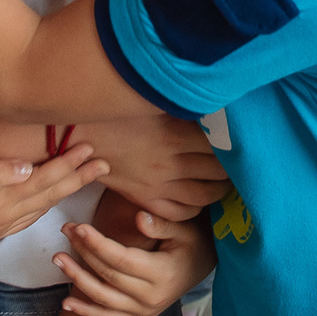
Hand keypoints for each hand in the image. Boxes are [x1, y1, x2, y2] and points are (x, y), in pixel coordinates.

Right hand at [0, 145, 107, 242]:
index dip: (69, 164)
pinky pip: (32, 211)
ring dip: (67, 188)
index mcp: (3, 203)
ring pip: (45, 204)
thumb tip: (25, 167)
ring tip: (86, 173)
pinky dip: (48, 198)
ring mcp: (3, 224)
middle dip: (79, 178)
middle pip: (52, 194)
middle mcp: (8, 217)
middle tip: (105, 163)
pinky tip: (54, 191)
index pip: (46, 180)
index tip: (90, 148)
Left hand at [58, 210, 214, 315]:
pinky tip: (66, 302)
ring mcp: (143, 311)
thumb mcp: (184, 229)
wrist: (203, 268)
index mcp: (162, 274)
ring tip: (57, 258)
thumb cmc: (192, 242)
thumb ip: (162, 225)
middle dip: (83, 252)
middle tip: (66, 229)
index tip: (79, 227)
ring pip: (103, 298)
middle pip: (108, 275)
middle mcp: (151, 297)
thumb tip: (140, 218)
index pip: (122, 259)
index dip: (98, 244)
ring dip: (77, 279)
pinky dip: (86, 311)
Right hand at [73, 116, 226, 220]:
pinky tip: (198, 199)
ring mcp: (158, 184)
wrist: (77, 137)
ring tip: (224, 183)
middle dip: (231, 168)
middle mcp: (171, 162)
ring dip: (218, 190)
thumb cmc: (114, 114)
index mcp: (174, 134)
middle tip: (238, 163)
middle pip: (216, 171)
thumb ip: (180, 107)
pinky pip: (179, 212)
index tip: (240, 142)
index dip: (231, 144)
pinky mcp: (145, 199)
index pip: (218, 144)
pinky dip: (194, 208)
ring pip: (203, 196)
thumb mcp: (150, 104)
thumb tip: (208, 103)